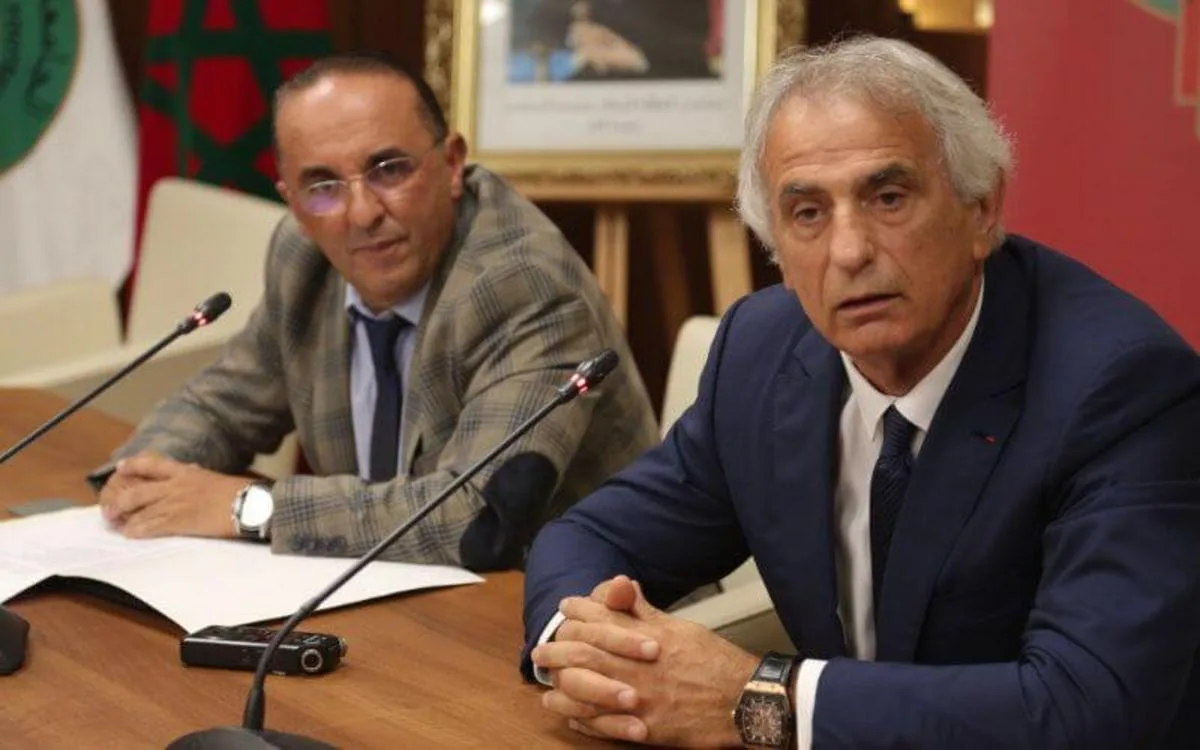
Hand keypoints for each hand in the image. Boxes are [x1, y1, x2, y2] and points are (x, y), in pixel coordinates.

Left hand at [97, 452, 246, 538]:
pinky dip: (137, 530)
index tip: (120, 468)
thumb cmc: (237, 491)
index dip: (133, 465)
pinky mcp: (180, 521)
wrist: (247, 504)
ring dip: (124, 519)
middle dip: (119, 501)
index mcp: (185, 472)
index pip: (152, 464)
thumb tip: (190, 469)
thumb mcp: (213, 476)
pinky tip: (130, 533)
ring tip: (116, 525)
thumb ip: (196, 474)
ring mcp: (176, 503)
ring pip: (140, 510)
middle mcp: (175, 486)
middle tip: (109, 509)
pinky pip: (151, 526)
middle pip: (138, 491)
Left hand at [532, 575, 758, 746]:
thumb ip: (645, 611)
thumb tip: (622, 586)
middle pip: (583, 652)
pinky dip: (581, 719)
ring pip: (585, 689)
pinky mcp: (644, 728)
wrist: (745, 699)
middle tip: (540, 651)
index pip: (600, 617)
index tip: (566, 608)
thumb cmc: (715, 662)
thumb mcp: (680, 627)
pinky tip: (569, 716)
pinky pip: (602, 725)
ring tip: (546, 684)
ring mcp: (639, 698)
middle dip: (557, 650)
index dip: (578, 610)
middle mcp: (637, 666)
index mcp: (646, 636)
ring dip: (561, 685)